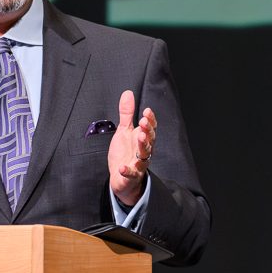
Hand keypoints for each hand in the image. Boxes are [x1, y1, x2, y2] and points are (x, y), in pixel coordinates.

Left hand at [108, 90, 156, 207]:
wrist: (121, 179)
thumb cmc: (125, 154)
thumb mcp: (124, 131)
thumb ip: (126, 114)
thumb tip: (128, 93)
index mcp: (143, 139)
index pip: (150, 128)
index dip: (150, 120)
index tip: (146, 111)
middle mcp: (143, 151)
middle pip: (150, 140)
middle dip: (147, 130)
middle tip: (142, 122)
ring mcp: (138, 164)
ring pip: (144, 155)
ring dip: (143, 146)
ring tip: (139, 136)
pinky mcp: (131, 176)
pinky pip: (131, 173)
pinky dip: (128, 170)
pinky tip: (122, 167)